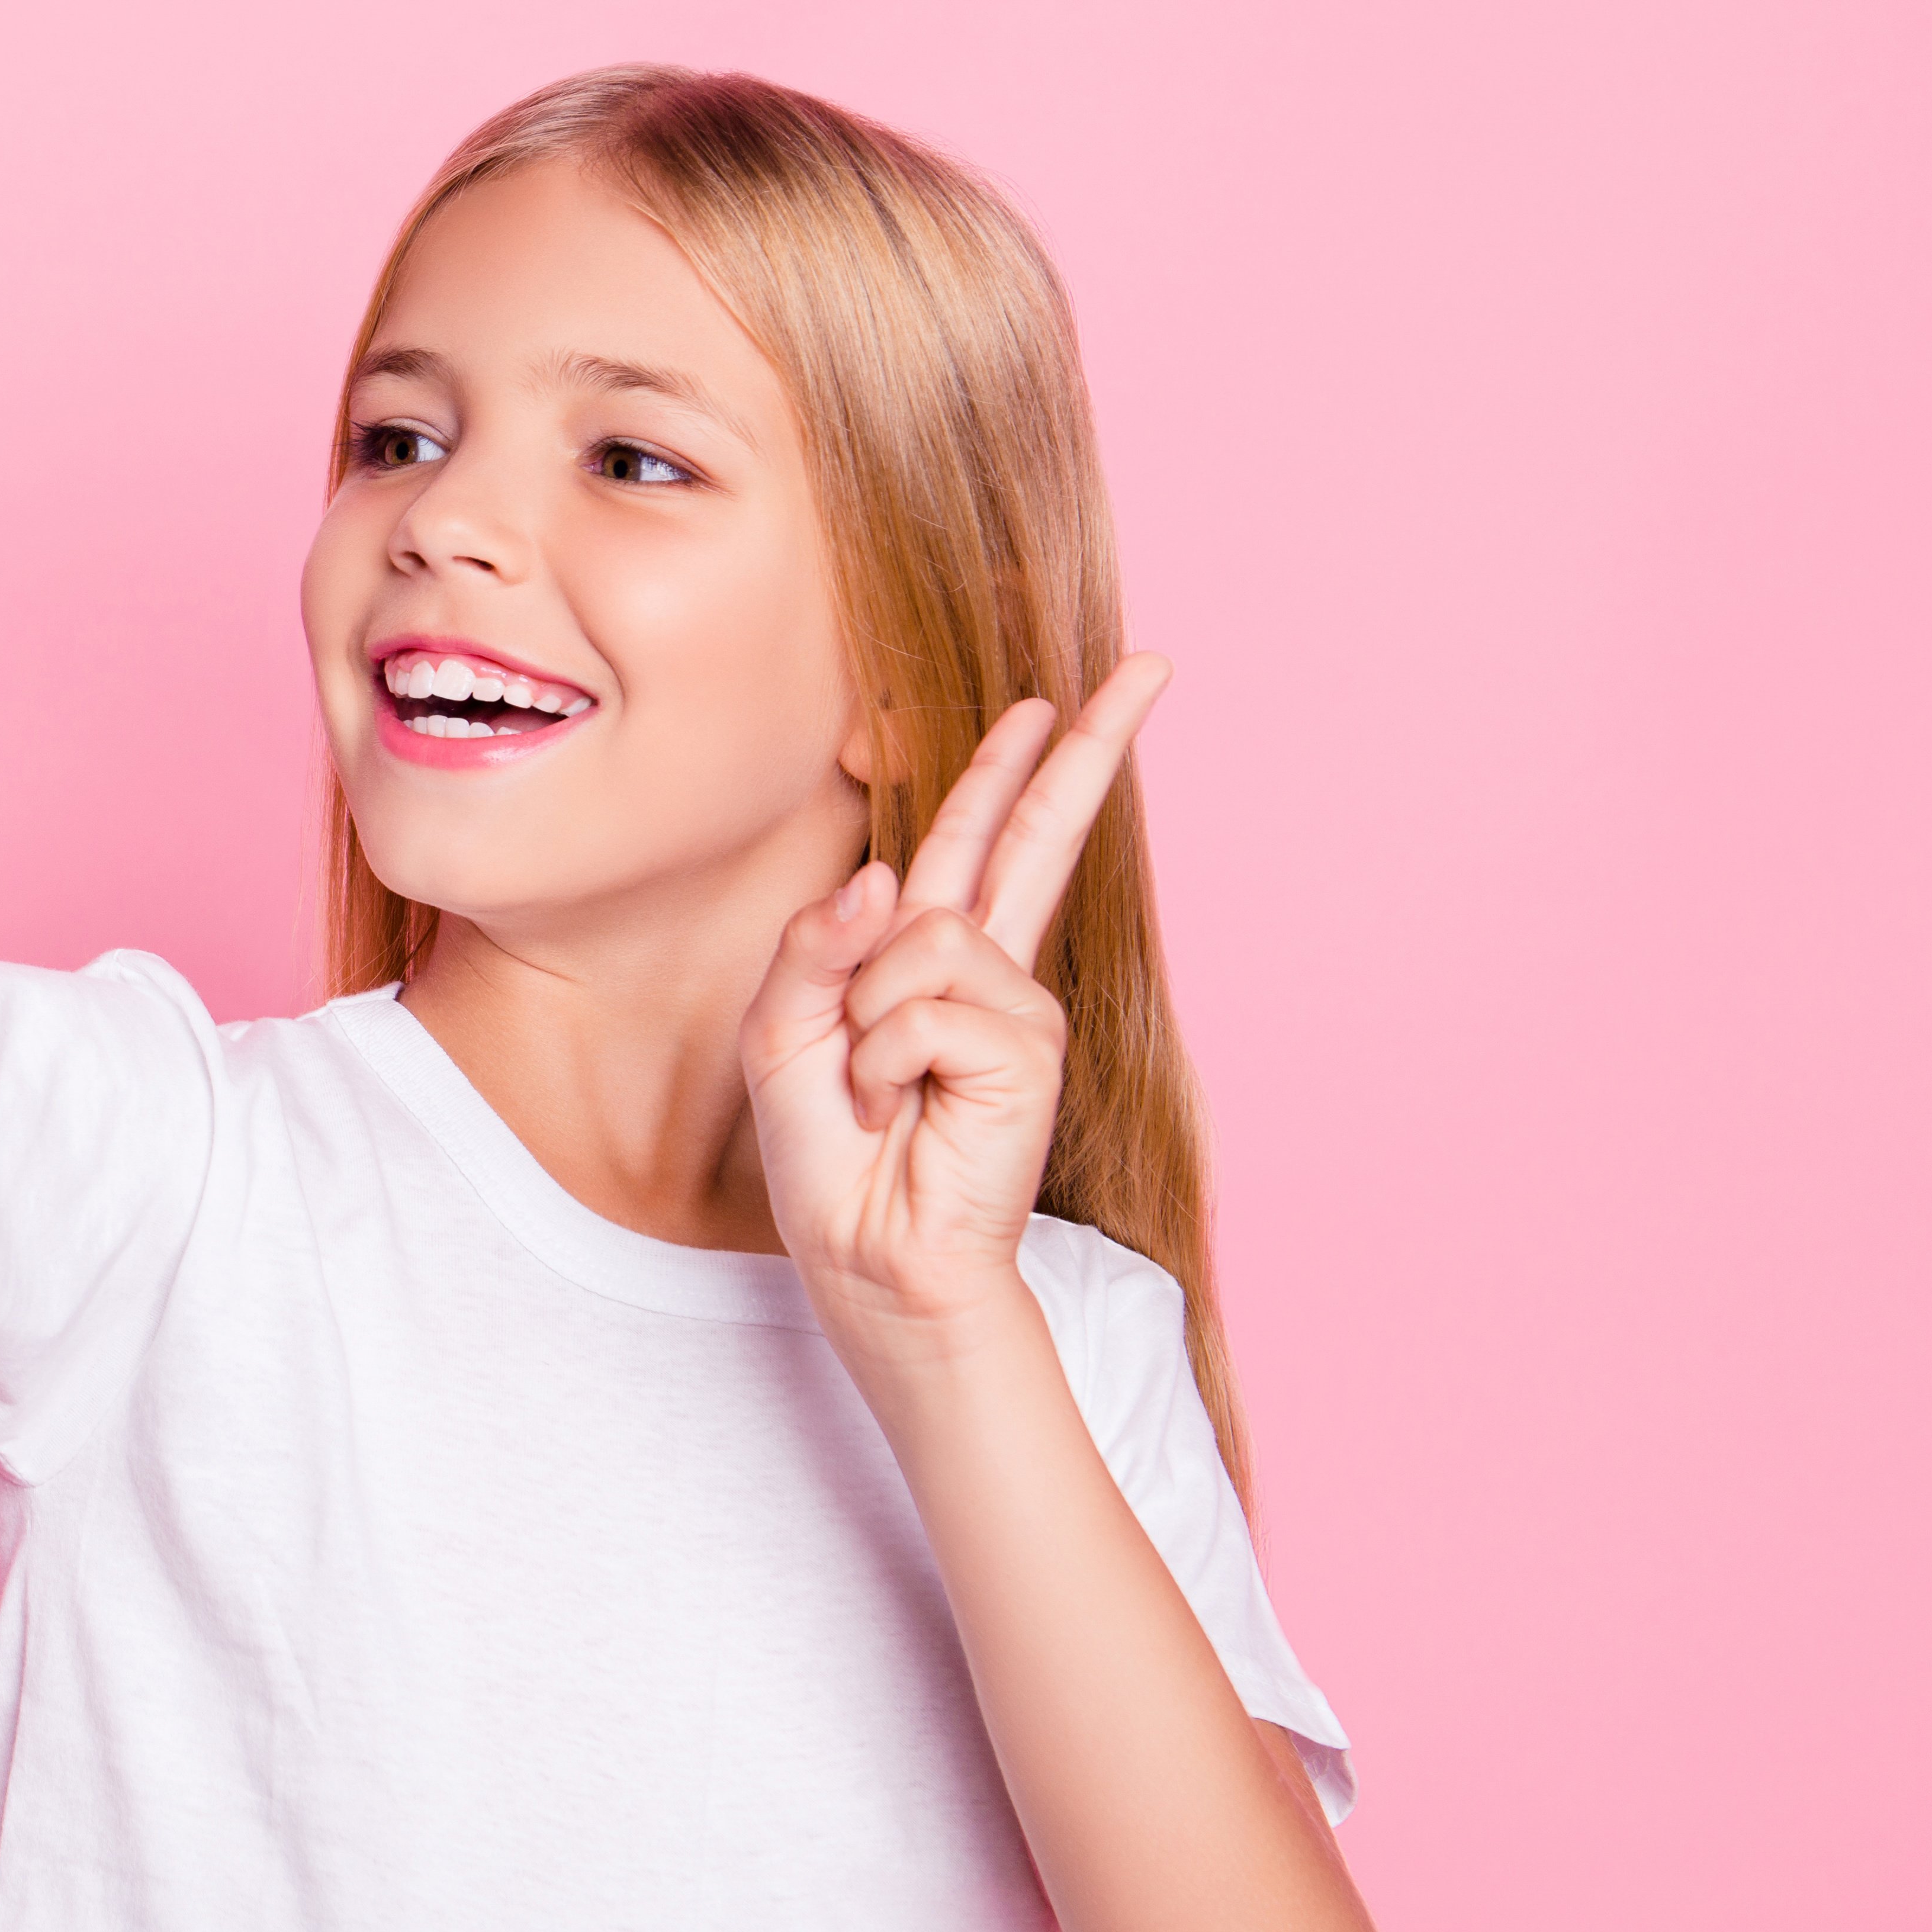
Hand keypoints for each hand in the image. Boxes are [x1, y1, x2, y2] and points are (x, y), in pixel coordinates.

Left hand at [738, 657, 1170, 1366]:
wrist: (870, 1260)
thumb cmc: (832, 1158)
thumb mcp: (784, 1034)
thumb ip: (817, 947)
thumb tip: (883, 878)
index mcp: (932, 956)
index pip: (980, 842)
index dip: (1019, 768)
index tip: (1060, 699)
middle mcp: (987, 970)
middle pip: (1036, 835)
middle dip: (1087, 751)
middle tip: (1147, 671)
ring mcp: (1016, 1007)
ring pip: (921, 938)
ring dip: (866, 1022)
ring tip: (879, 1093)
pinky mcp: (1028, 1050)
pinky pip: (921, 1006)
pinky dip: (885, 1061)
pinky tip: (906, 1111)